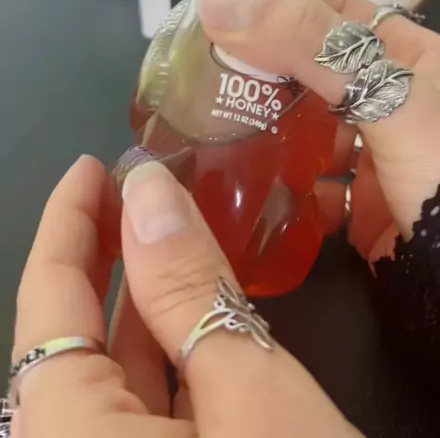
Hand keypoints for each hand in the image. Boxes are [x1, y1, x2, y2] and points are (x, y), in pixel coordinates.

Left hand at [11, 154, 362, 437]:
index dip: (67, 227)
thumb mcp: (250, 393)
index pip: (48, 306)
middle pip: (71, 342)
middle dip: (104, 260)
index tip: (91, 167)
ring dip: (138, 308)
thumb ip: (187, 289)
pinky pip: (141, 420)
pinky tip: (193, 321)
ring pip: (110, 383)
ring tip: (169, 238)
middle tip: (137, 190)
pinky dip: (165, 362)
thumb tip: (146, 188)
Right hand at [199, 0, 439, 262]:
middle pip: (324, 75)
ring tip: (211, 125)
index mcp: (421, 62)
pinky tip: (246, 184)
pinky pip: (317, 191)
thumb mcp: (387, 94)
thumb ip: (311, 46)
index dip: (291, 11)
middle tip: (206, 72)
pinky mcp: (368, 211)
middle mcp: (403, 106)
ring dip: (272, 133)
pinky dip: (284, 189)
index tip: (230, 18)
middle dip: (270, 75)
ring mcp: (385, 160)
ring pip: (316, 134)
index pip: (346, 17)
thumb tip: (220, 5)